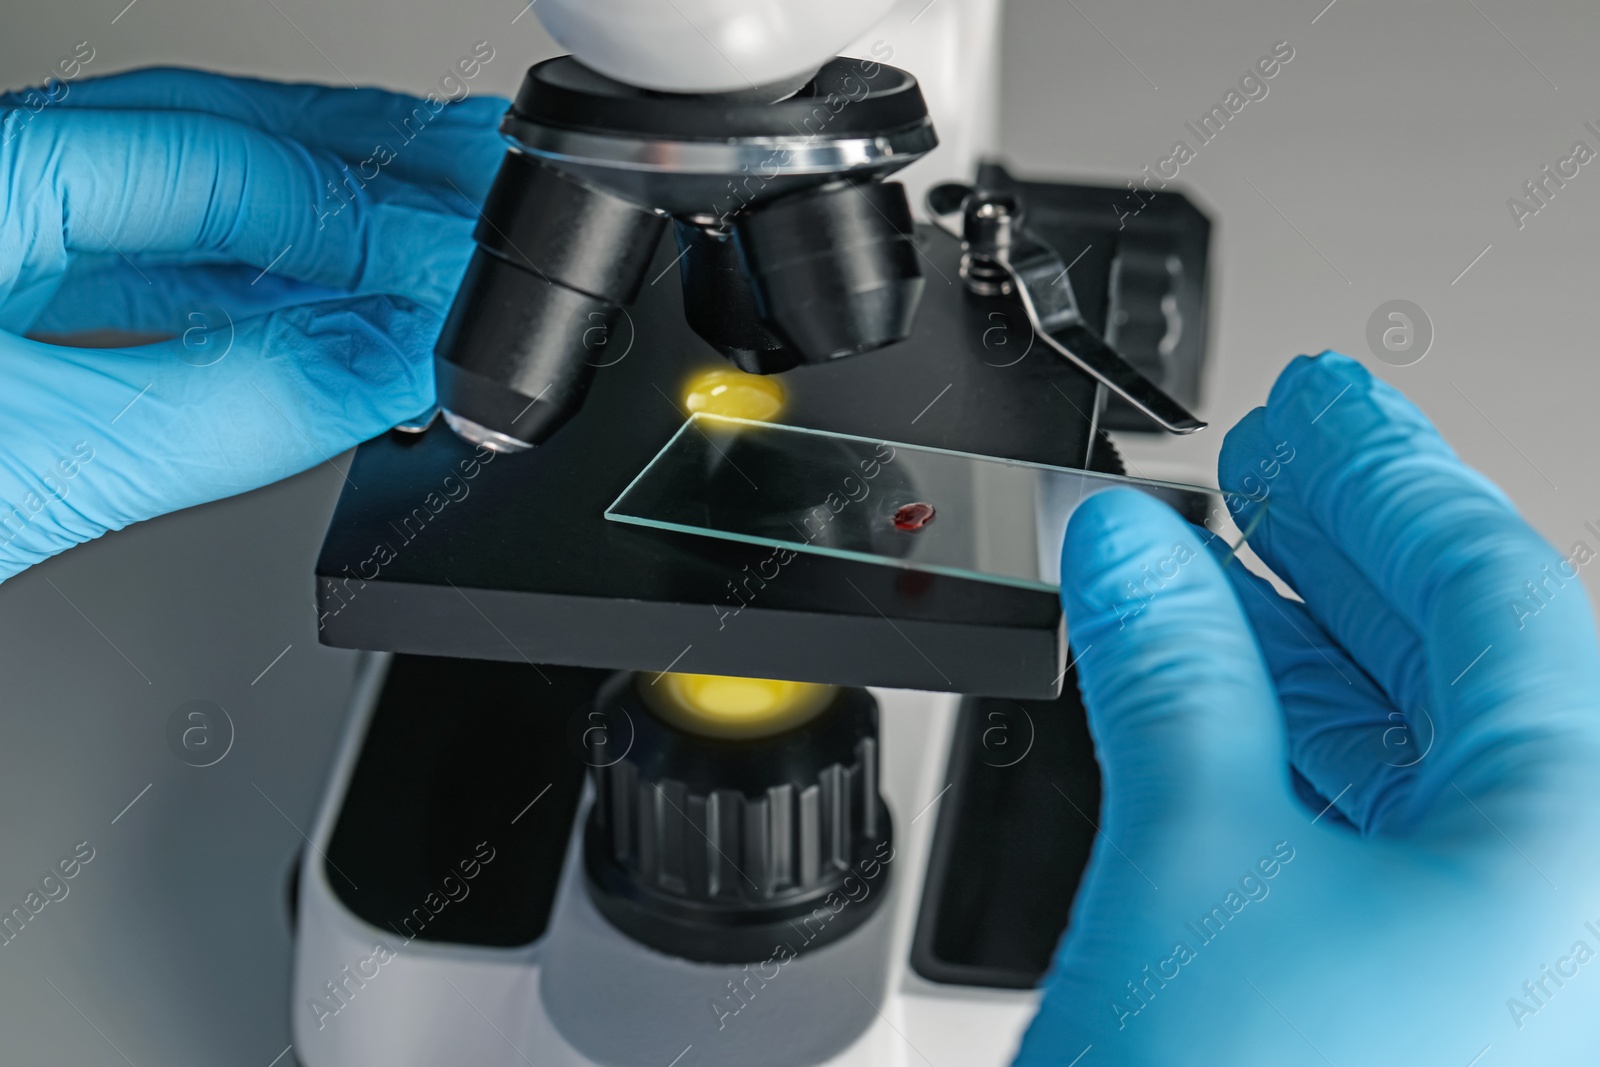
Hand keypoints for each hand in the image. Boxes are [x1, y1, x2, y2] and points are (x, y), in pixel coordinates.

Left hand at [0, 67, 506, 580]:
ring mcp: (10, 216)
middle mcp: (0, 171)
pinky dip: (267, 280)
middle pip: (227, 135)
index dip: (370, 221)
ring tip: (440, 255)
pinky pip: (163, 251)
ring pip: (205, 186)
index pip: (229, 163)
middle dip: (377, 176)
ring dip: (335, 228)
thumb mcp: (52, 468)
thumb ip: (237, 410)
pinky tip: (346, 305)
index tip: (462, 277)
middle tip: (489, 206)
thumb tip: (392, 371)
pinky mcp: (16, 271)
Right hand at [1016, 353, 1599, 1064]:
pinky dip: (1287, 756)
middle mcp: (1574, 911)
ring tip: (1218, 559)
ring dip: (1303, 649)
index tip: (1317, 407)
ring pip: (1415, 759)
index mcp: (1583, 852)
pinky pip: (1375, 845)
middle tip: (1271, 457)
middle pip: (1468, 669)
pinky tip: (1213, 695)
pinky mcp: (1424, 1016)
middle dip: (1347, 550)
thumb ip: (1171, 674)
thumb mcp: (1198, 869)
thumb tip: (1129, 546)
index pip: (1497, 596)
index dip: (1385, 478)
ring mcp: (1509, 974)